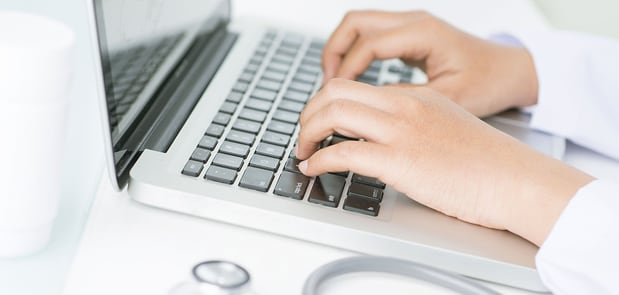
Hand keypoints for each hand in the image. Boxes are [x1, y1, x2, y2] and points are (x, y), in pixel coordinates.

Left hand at [296, 79, 592, 245]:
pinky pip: (342, 153)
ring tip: (303, 150)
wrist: (517, 179)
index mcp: (415, 97)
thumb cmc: (488, 161)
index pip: (355, 87)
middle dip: (309, 112)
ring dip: (307, 132)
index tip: (320, 120)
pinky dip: (319, 160)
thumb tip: (382, 135)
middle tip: (305, 132)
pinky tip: (313, 168)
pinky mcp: (399, 162)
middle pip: (335, 92)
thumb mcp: (447, 126)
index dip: (327, 102)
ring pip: (332, 114)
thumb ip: (413, 123)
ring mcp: (400, 131)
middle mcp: (404, 106)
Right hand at [321, 10, 538, 116]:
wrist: (511, 71)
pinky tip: (353, 81)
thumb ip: (404, 100)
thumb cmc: (488, 83)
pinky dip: (354, 54)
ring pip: (358, 25)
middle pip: (354, 23)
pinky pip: (370, 36)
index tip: (336, 98)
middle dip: (333, 52)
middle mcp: (414, 22)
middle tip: (326, 86)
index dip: (347, 71)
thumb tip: (366, 109)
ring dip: (340, 51)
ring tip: (334, 84)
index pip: (369, 45)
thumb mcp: (446, 98)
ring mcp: (410, 26)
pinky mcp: (409, 36)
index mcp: (424, 34)